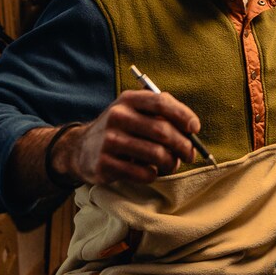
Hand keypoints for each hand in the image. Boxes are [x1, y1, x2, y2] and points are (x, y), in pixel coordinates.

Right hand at [58, 89, 201, 186]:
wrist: (80, 149)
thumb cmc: (119, 129)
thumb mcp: (133, 111)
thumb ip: (160, 113)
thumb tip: (192, 128)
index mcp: (128, 100)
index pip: (161, 102)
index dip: (183, 115)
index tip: (195, 128)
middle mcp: (117, 117)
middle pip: (162, 131)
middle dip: (183, 145)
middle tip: (189, 154)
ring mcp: (109, 141)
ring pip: (155, 154)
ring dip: (171, 162)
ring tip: (171, 164)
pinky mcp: (105, 164)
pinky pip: (143, 173)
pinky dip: (154, 174)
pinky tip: (151, 172)